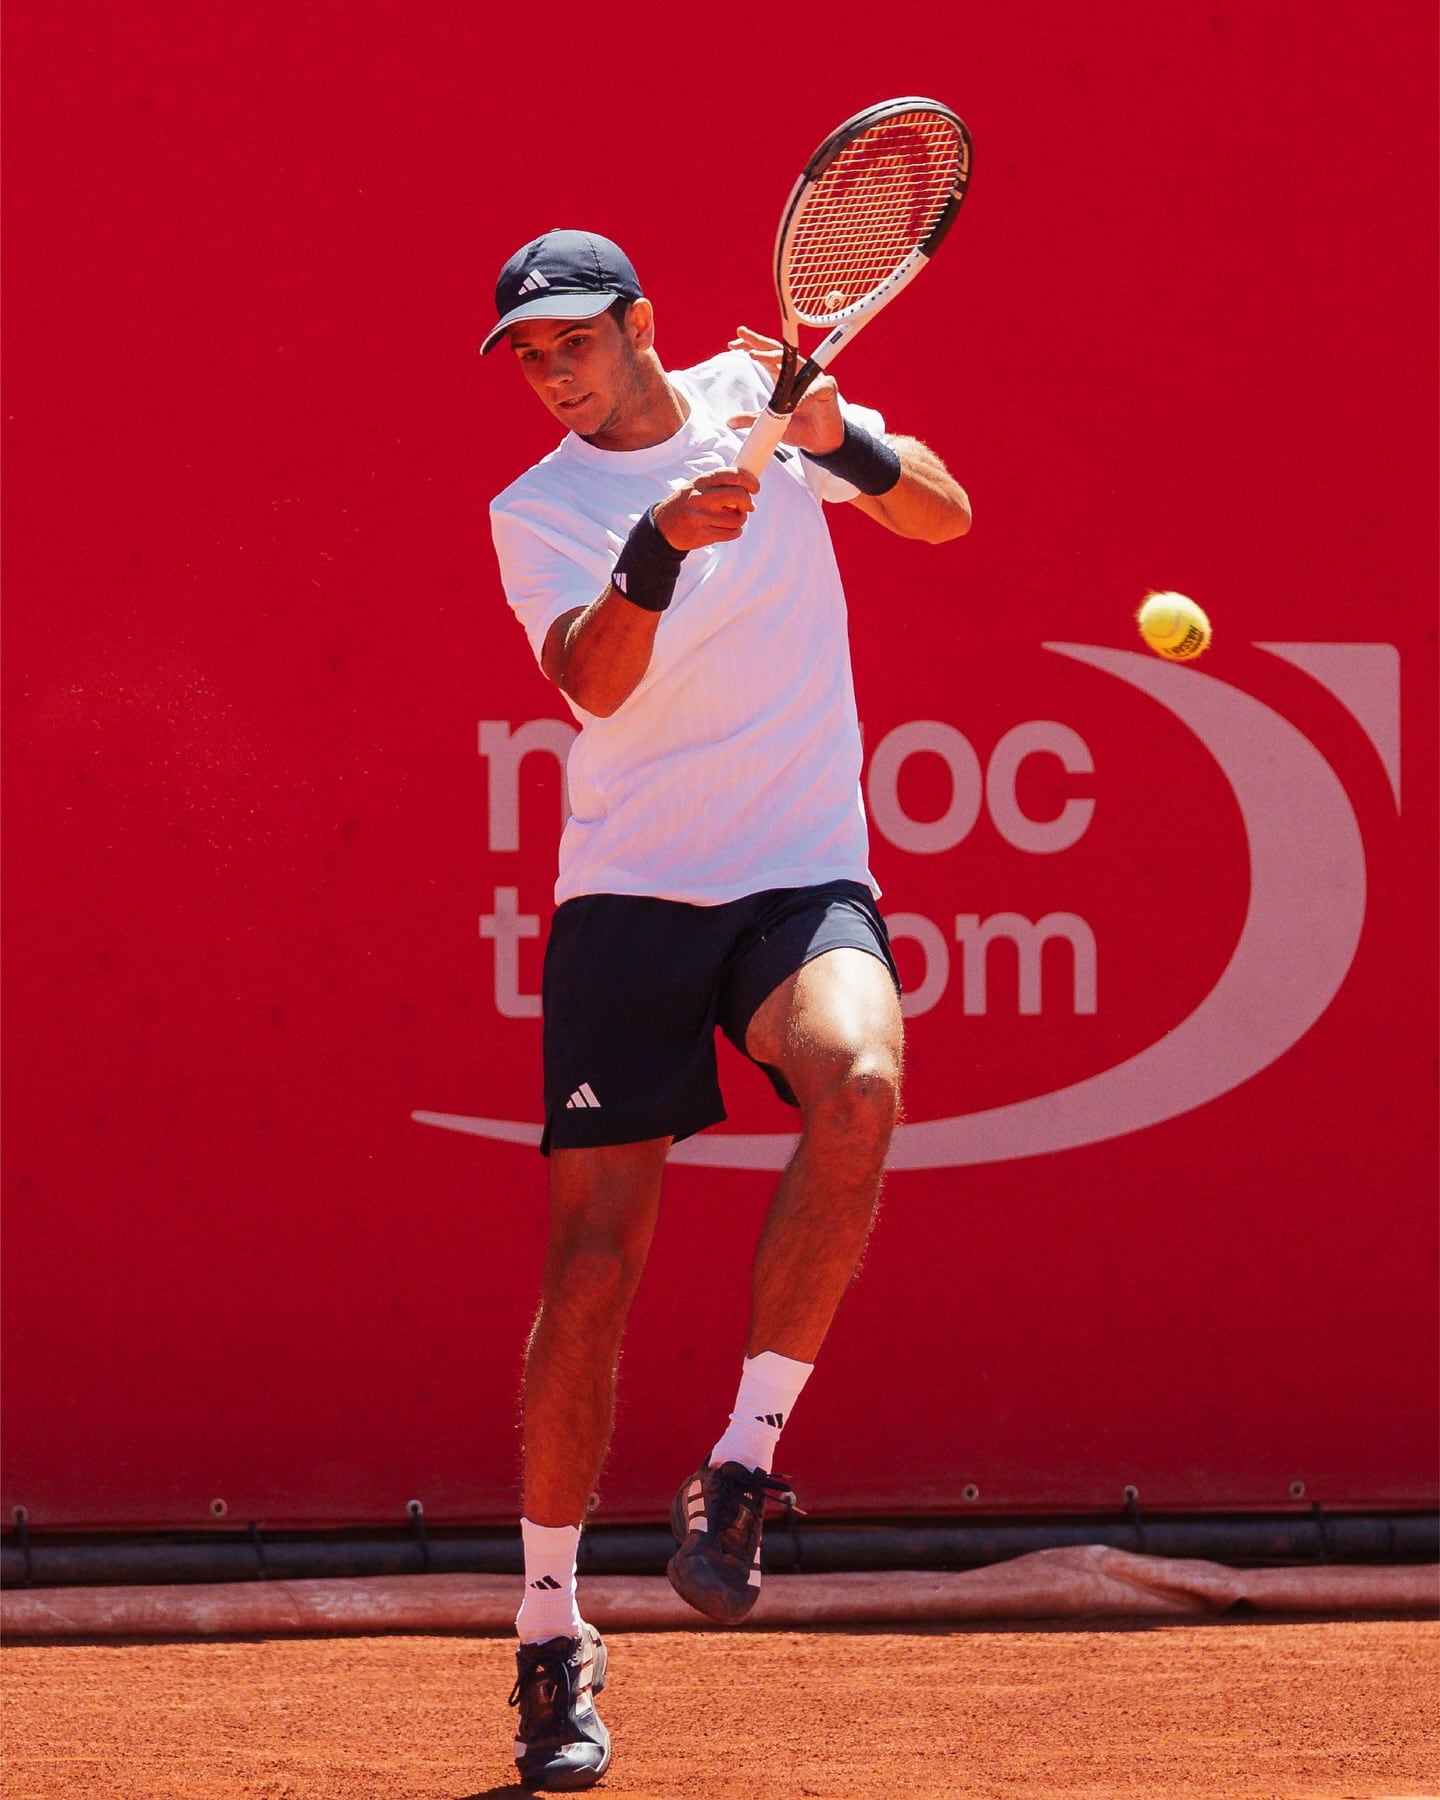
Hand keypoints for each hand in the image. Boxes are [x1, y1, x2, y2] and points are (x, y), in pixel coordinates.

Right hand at [653, 468, 759, 550]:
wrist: (662, 528)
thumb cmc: (686, 504)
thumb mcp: (698, 487)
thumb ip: (720, 485)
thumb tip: (750, 493)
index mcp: (701, 481)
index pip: (732, 475)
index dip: (749, 480)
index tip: (755, 487)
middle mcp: (700, 497)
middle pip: (738, 496)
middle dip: (747, 502)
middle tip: (747, 506)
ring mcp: (701, 517)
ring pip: (737, 518)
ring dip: (740, 519)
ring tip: (730, 519)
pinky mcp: (703, 535)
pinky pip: (732, 533)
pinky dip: (735, 531)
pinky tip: (726, 529)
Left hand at [727, 326, 846, 455]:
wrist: (820, 442)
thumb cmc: (799, 428)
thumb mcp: (772, 421)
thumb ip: (752, 419)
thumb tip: (730, 421)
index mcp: (784, 376)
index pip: (766, 356)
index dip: (750, 347)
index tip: (732, 344)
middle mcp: (798, 371)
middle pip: (777, 350)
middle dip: (758, 341)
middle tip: (741, 334)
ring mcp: (813, 377)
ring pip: (793, 361)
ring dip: (773, 357)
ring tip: (754, 356)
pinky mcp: (827, 387)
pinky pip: (812, 389)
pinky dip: (802, 396)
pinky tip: (793, 404)